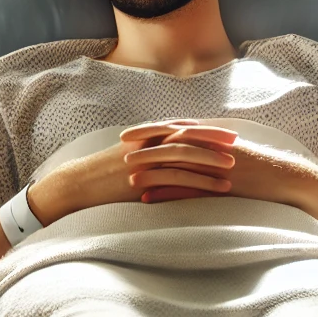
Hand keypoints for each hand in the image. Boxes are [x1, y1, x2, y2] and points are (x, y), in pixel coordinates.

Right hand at [25, 119, 216, 222]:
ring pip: (186, 156)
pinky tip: (218, 189)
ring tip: (233, 166)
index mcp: (146, 137)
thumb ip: (148, 153)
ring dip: (212, 160)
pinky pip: (179, 179)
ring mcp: (147, 161)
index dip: (204, 129)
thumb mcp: (128, 157)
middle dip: (214, 138)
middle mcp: (148, 144)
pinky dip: (201, 182)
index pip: (181, 127)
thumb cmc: (103, 173)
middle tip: (238, 141)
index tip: (225, 131)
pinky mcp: (146, 179)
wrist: (80, 184)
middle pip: (188, 136)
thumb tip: (168, 156)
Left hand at [123, 120, 317, 208]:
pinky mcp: (221, 186)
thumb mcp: (232, 150)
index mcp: (213, 137)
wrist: (286, 177)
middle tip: (119, 146)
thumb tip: (189, 146)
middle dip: (144, 144)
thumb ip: (210, 146)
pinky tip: (150, 199)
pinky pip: (189, 190)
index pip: (176, 129)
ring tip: (129, 175)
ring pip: (177, 166)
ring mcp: (216, 167)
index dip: (151, 129)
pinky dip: (168, 193)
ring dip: (152, 169)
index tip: (129, 132)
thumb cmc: (259, 165)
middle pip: (171, 143)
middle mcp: (212, 148)